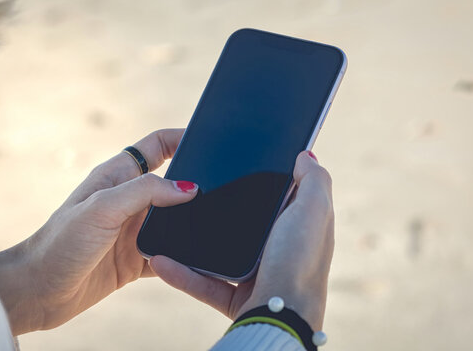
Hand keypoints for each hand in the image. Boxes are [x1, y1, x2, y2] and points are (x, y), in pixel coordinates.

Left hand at [0, 129, 198, 334]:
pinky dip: (183, 255)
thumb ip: (146, 191)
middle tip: (222, 186)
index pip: (157, 146)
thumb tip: (188, 188)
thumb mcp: (102, 207)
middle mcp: (130, 200)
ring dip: (191, 222)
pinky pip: (171, 252)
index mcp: (119, 176)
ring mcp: (135, 229)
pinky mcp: (138, 258)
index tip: (208, 139)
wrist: (39, 292)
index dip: (181, 138)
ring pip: (176, 219)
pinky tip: (196, 258)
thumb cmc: (60, 242)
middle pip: (173, 182)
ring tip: (214, 222)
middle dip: (195, 182)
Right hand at [150, 150, 333, 329]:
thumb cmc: (299, 261)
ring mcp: (256, 274)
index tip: (235, 161)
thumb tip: (305, 154)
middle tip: (190, 189)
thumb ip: (313, 180)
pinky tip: (160, 259)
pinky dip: (182, 273)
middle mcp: (277, 249)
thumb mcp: (313, 211)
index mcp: (296, 226)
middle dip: (219, 208)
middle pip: (244, 222)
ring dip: (191, 242)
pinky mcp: (236, 297)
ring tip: (168, 224)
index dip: (262, 177)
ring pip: (218, 252)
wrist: (281, 317)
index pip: (278, 195)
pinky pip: (203, 282)